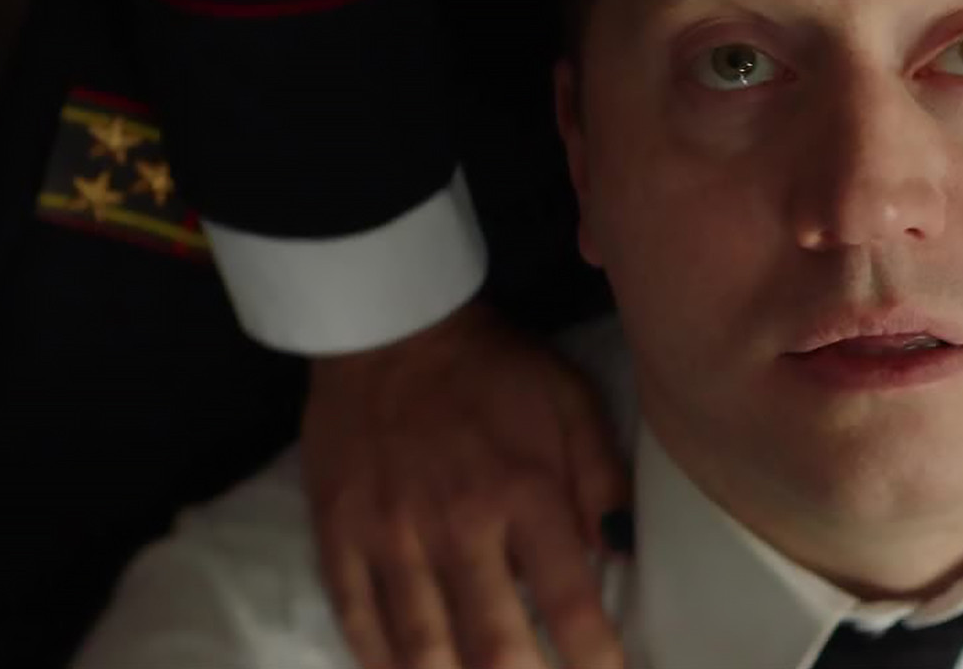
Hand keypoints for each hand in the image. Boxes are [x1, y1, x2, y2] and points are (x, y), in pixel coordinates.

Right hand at [301, 300, 628, 668]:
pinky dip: (382, 659)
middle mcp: (459, 526)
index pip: (570, 602)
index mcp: (525, 493)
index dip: (595, 658)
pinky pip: (359, 619)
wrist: (391, 327)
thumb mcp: (571, 402)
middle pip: (494, 644)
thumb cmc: (494, 368)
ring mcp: (392, 535)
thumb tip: (623, 553)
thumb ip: (603, 479)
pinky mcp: (339, 534)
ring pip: (423, 646)